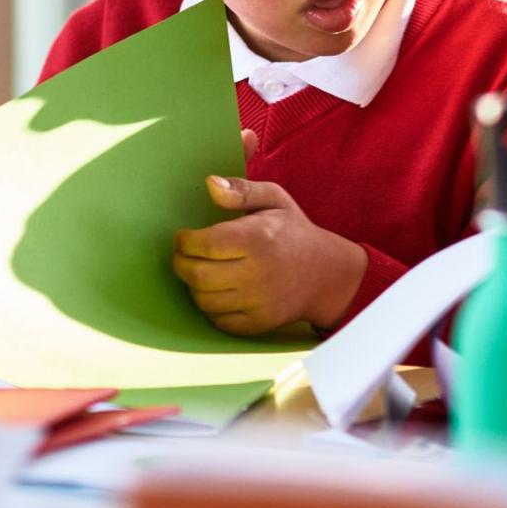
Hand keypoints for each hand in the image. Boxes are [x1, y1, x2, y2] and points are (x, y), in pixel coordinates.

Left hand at [172, 173, 366, 334]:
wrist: (326, 274)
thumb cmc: (293, 232)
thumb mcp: (275, 200)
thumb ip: (241, 190)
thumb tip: (210, 184)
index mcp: (258, 238)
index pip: (205, 244)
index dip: (185, 241)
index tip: (183, 237)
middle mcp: (257, 272)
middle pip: (198, 274)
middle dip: (180, 264)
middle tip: (182, 256)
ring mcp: (259, 302)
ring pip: (204, 300)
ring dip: (193, 286)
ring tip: (199, 272)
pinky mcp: (259, 323)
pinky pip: (219, 320)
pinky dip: (210, 307)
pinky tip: (216, 292)